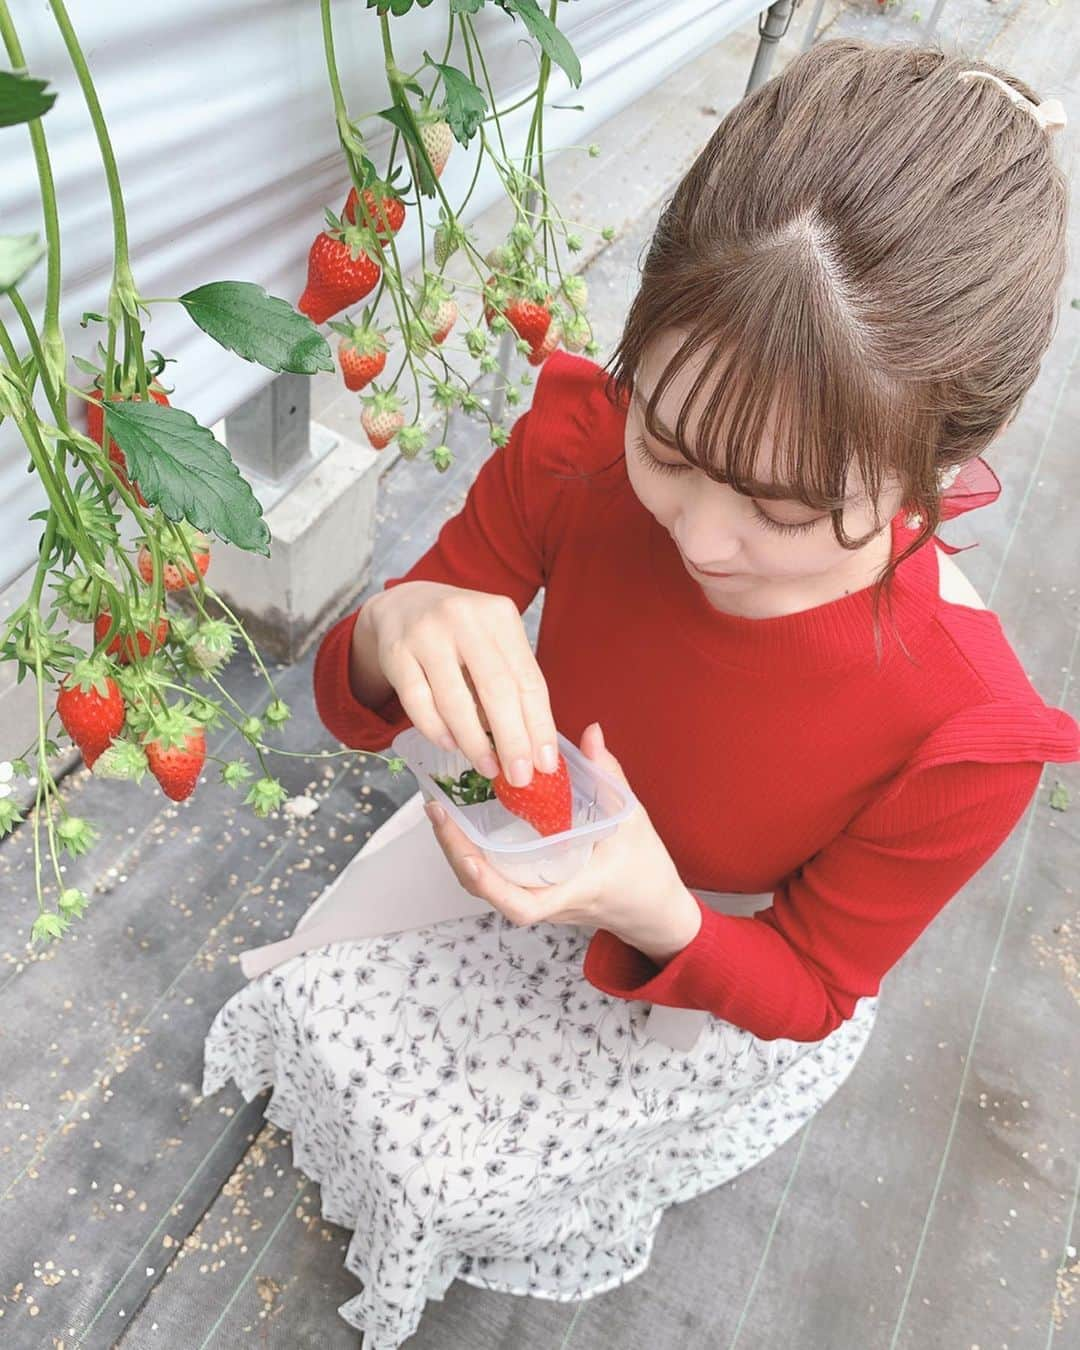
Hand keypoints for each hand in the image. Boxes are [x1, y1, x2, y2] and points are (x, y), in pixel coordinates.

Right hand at [364, 582, 557, 785]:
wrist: (404, 605)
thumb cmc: (461, 633)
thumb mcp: (493, 640)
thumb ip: (512, 682)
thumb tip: (532, 746)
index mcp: (500, 615)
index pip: (528, 679)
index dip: (539, 725)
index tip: (545, 763)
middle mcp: (464, 619)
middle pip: (496, 690)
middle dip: (512, 740)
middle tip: (520, 777)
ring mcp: (427, 634)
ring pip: (455, 701)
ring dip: (474, 743)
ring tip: (488, 768)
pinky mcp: (397, 653)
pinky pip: (419, 703)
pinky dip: (437, 730)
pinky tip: (452, 745)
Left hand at [423, 721, 702, 965]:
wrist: (653, 912)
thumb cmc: (645, 872)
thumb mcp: (633, 819)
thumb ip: (609, 775)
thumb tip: (590, 732)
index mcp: (572, 890)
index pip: (522, 905)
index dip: (490, 885)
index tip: (469, 856)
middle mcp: (547, 900)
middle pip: (487, 893)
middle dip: (456, 855)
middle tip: (437, 812)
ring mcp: (537, 899)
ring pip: (484, 888)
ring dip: (457, 854)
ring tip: (440, 814)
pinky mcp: (533, 892)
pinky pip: (494, 880)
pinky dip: (472, 855)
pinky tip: (461, 824)